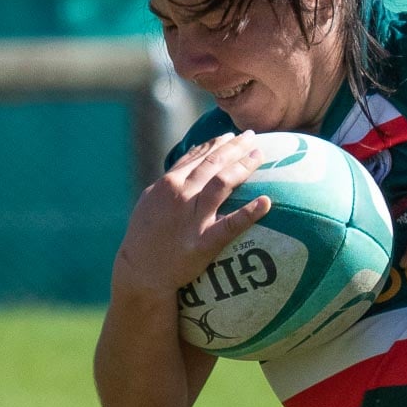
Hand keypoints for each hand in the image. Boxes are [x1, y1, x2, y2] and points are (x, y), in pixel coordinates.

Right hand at [112, 132, 270, 294]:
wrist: (140, 271)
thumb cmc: (146, 236)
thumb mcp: (152, 201)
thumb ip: (172, 182)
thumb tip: (191, 162)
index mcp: (168, 184)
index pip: (196, 156)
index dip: (216, 143)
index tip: (232, 135)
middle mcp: (180, 195)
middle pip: (213, 163)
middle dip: (235, 146)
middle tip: (253, 136)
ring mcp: (192, 218)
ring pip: (222, 183)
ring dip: (243, 166)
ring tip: (260, 155)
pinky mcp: (203, 242)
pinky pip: (230, 224)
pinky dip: (249, 212)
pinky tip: (266, 202)